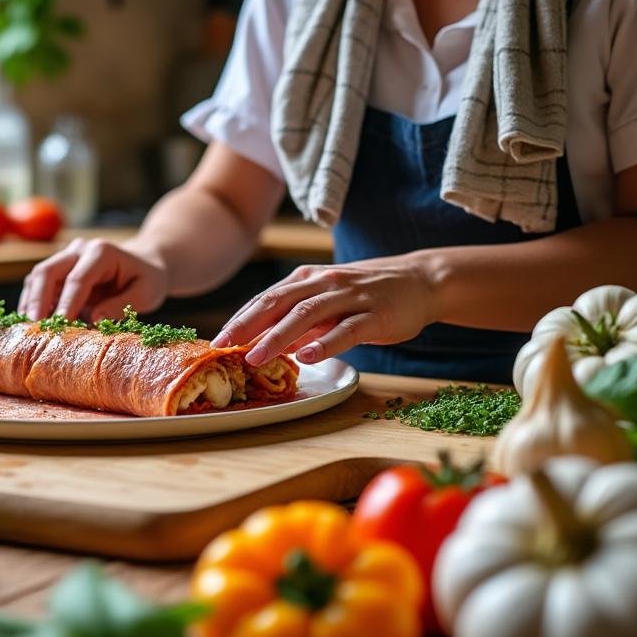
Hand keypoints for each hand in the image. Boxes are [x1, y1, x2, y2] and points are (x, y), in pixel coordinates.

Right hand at [18, 238, 168, 320]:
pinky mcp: (58, 270)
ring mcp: (65, 257)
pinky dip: (32, 303)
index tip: (60, 326)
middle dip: (38, 301)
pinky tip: (32, 325)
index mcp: (101, 252)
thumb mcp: (146, 293)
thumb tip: (94, 319)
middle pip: (48, 271)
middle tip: (35, 328)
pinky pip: (37, 284)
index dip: (67, 303)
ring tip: (29, 330)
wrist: (143, 265)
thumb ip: (122, 304)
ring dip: (31, 303)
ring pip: (37, 276)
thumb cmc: (146, 280)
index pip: (77, 279)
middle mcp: (79, 250)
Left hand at [212, 256, 440, 365]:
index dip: (240, 319)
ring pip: (307, 315)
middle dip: (248, 326)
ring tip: (256, 358)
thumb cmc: (365, 295)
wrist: (420, 281)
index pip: (266, 298)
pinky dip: (325, 343)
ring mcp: (350, 297)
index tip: (217, 340)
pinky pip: (347, 330)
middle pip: (278, 303)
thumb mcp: (326, 300)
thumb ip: (297, 318)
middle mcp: (324, 283)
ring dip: (278, 337)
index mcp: (307, 279)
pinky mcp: (375, 314)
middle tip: (223, 347)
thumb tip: (262, 341)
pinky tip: (306, 357)